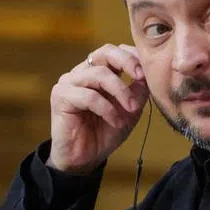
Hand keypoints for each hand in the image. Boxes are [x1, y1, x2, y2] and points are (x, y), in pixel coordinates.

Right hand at [49, 43, 148, 174]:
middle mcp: (82, 72)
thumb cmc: (105, 133)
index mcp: (98, 71)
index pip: (115, 51)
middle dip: (127, 62)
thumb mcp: (129, 111)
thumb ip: (137, 92)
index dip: (133, 56)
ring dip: (120, 91)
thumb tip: (148, 75)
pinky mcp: (61, 96)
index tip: (148, 71)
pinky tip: (115, 121)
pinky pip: (88, 96)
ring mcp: (70, 82)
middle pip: (105, 52)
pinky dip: (107, 108)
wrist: (84, 159)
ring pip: (98, 74)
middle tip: (141, 77)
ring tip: (131, 109)